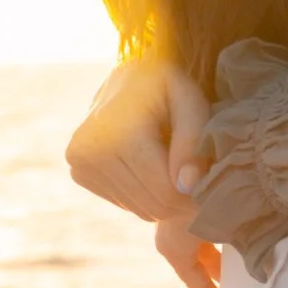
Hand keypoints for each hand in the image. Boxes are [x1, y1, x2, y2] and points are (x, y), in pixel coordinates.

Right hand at [67, 56, 213, 225]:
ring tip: (171, 169)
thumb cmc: (164, 87)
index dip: (193, 197)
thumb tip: (188, 186)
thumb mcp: (189, 101)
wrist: (126, 78)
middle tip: (195, 182)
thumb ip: (194, 142)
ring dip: (163, 199)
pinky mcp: (78, 172)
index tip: (208, 186)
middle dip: (179, 202)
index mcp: (117, 133)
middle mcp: (90, 151)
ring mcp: (79, 164)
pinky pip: (125, 203)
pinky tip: (147, 166)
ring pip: (139, 210)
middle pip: (152, 205)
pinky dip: (143, 194)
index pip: (165, 193)